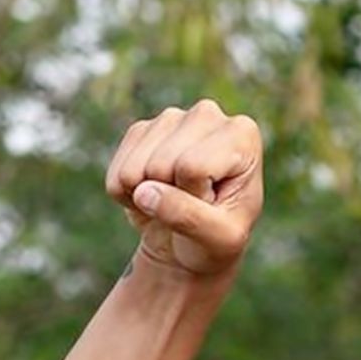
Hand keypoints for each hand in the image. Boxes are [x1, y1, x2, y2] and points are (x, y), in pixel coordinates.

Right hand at [104, 99, 262, 275]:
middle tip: (194, 203)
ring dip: (148, 198)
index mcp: (242, 133)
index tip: (216, 202)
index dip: (197, 196)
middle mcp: (207, 115)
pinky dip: (129, 196)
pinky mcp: (140, 130)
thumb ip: (189, 216)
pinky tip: (154, 193)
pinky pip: (118, 174)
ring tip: (175, 199)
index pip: (194, 167)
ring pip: (137, 169)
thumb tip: (144, 191)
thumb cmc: (217, 239)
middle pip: (163, 165)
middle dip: (172, 196)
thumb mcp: (220, 238)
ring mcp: (171, 118)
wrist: (193, 245)